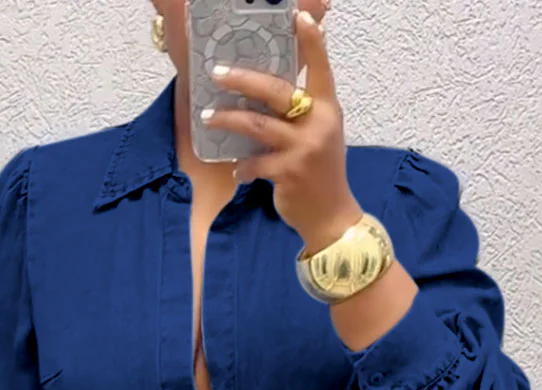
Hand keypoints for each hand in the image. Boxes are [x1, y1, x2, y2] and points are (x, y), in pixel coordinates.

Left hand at [202, 9, 361, 252]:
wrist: (332, 217)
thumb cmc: (321, 173)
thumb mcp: (321, 135)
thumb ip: (302, 113)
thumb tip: (263, 92)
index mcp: (328, 109)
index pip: (321, 67)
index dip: (311, 41)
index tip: (297, 16)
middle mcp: (318, 124)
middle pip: (276, 91)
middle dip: (243, 80)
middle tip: (217, 73)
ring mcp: (303, 149)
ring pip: (258, 125)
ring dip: (229, 120)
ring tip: (209, 117)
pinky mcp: (288, 174)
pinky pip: (254, 164)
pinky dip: (241, 168)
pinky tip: (237, 171)